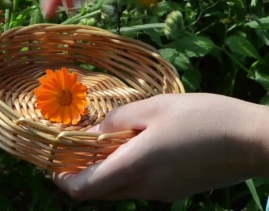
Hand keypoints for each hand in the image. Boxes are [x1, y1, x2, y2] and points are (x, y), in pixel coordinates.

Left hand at [52, 93, 268, 201]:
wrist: (253, 141)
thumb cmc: (202, 117)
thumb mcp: (154, 107)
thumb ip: (118, 119)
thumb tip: (94, 132)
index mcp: (133, 167)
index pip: (82, 189)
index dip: (61, 179)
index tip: (52, 161)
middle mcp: (143, 188)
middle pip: (98, 192)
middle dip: (79, 174)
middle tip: (74, 148)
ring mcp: (161, 193)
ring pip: (118, 189)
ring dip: (103, 171)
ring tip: (104, 142)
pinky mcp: (175, 191)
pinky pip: (138, 186)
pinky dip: (125, 171)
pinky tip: (134, 146)